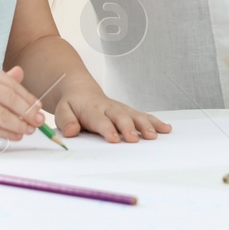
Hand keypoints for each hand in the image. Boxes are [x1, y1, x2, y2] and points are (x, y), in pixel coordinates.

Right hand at [0, 65, 45, 139]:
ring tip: (28, 131)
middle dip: (28, 112)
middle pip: (12, 100)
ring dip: (19, 125)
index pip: (13, 85)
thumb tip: (21, 73)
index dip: (28, 98)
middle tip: (38, 121)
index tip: (38, 108)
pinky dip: (6, 133)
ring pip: (4, 116)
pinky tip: (14, 136)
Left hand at [53, 88, 171, 142]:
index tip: (114, 139)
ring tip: (153, 136)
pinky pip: (143, 115)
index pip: (101, 120)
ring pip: (135, 115)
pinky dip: (155, 122)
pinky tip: (166, 129)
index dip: (108, 129)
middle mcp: (109, 108)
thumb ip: (66, 121)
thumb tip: (71, 131)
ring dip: (145, 125)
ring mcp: (121, 109)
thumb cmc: (72, 105)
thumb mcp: (62, 110)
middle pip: (121, 117)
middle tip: (135, 139)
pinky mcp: (129, 111)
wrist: (81, 90)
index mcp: (92, 109)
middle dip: (129, 128)